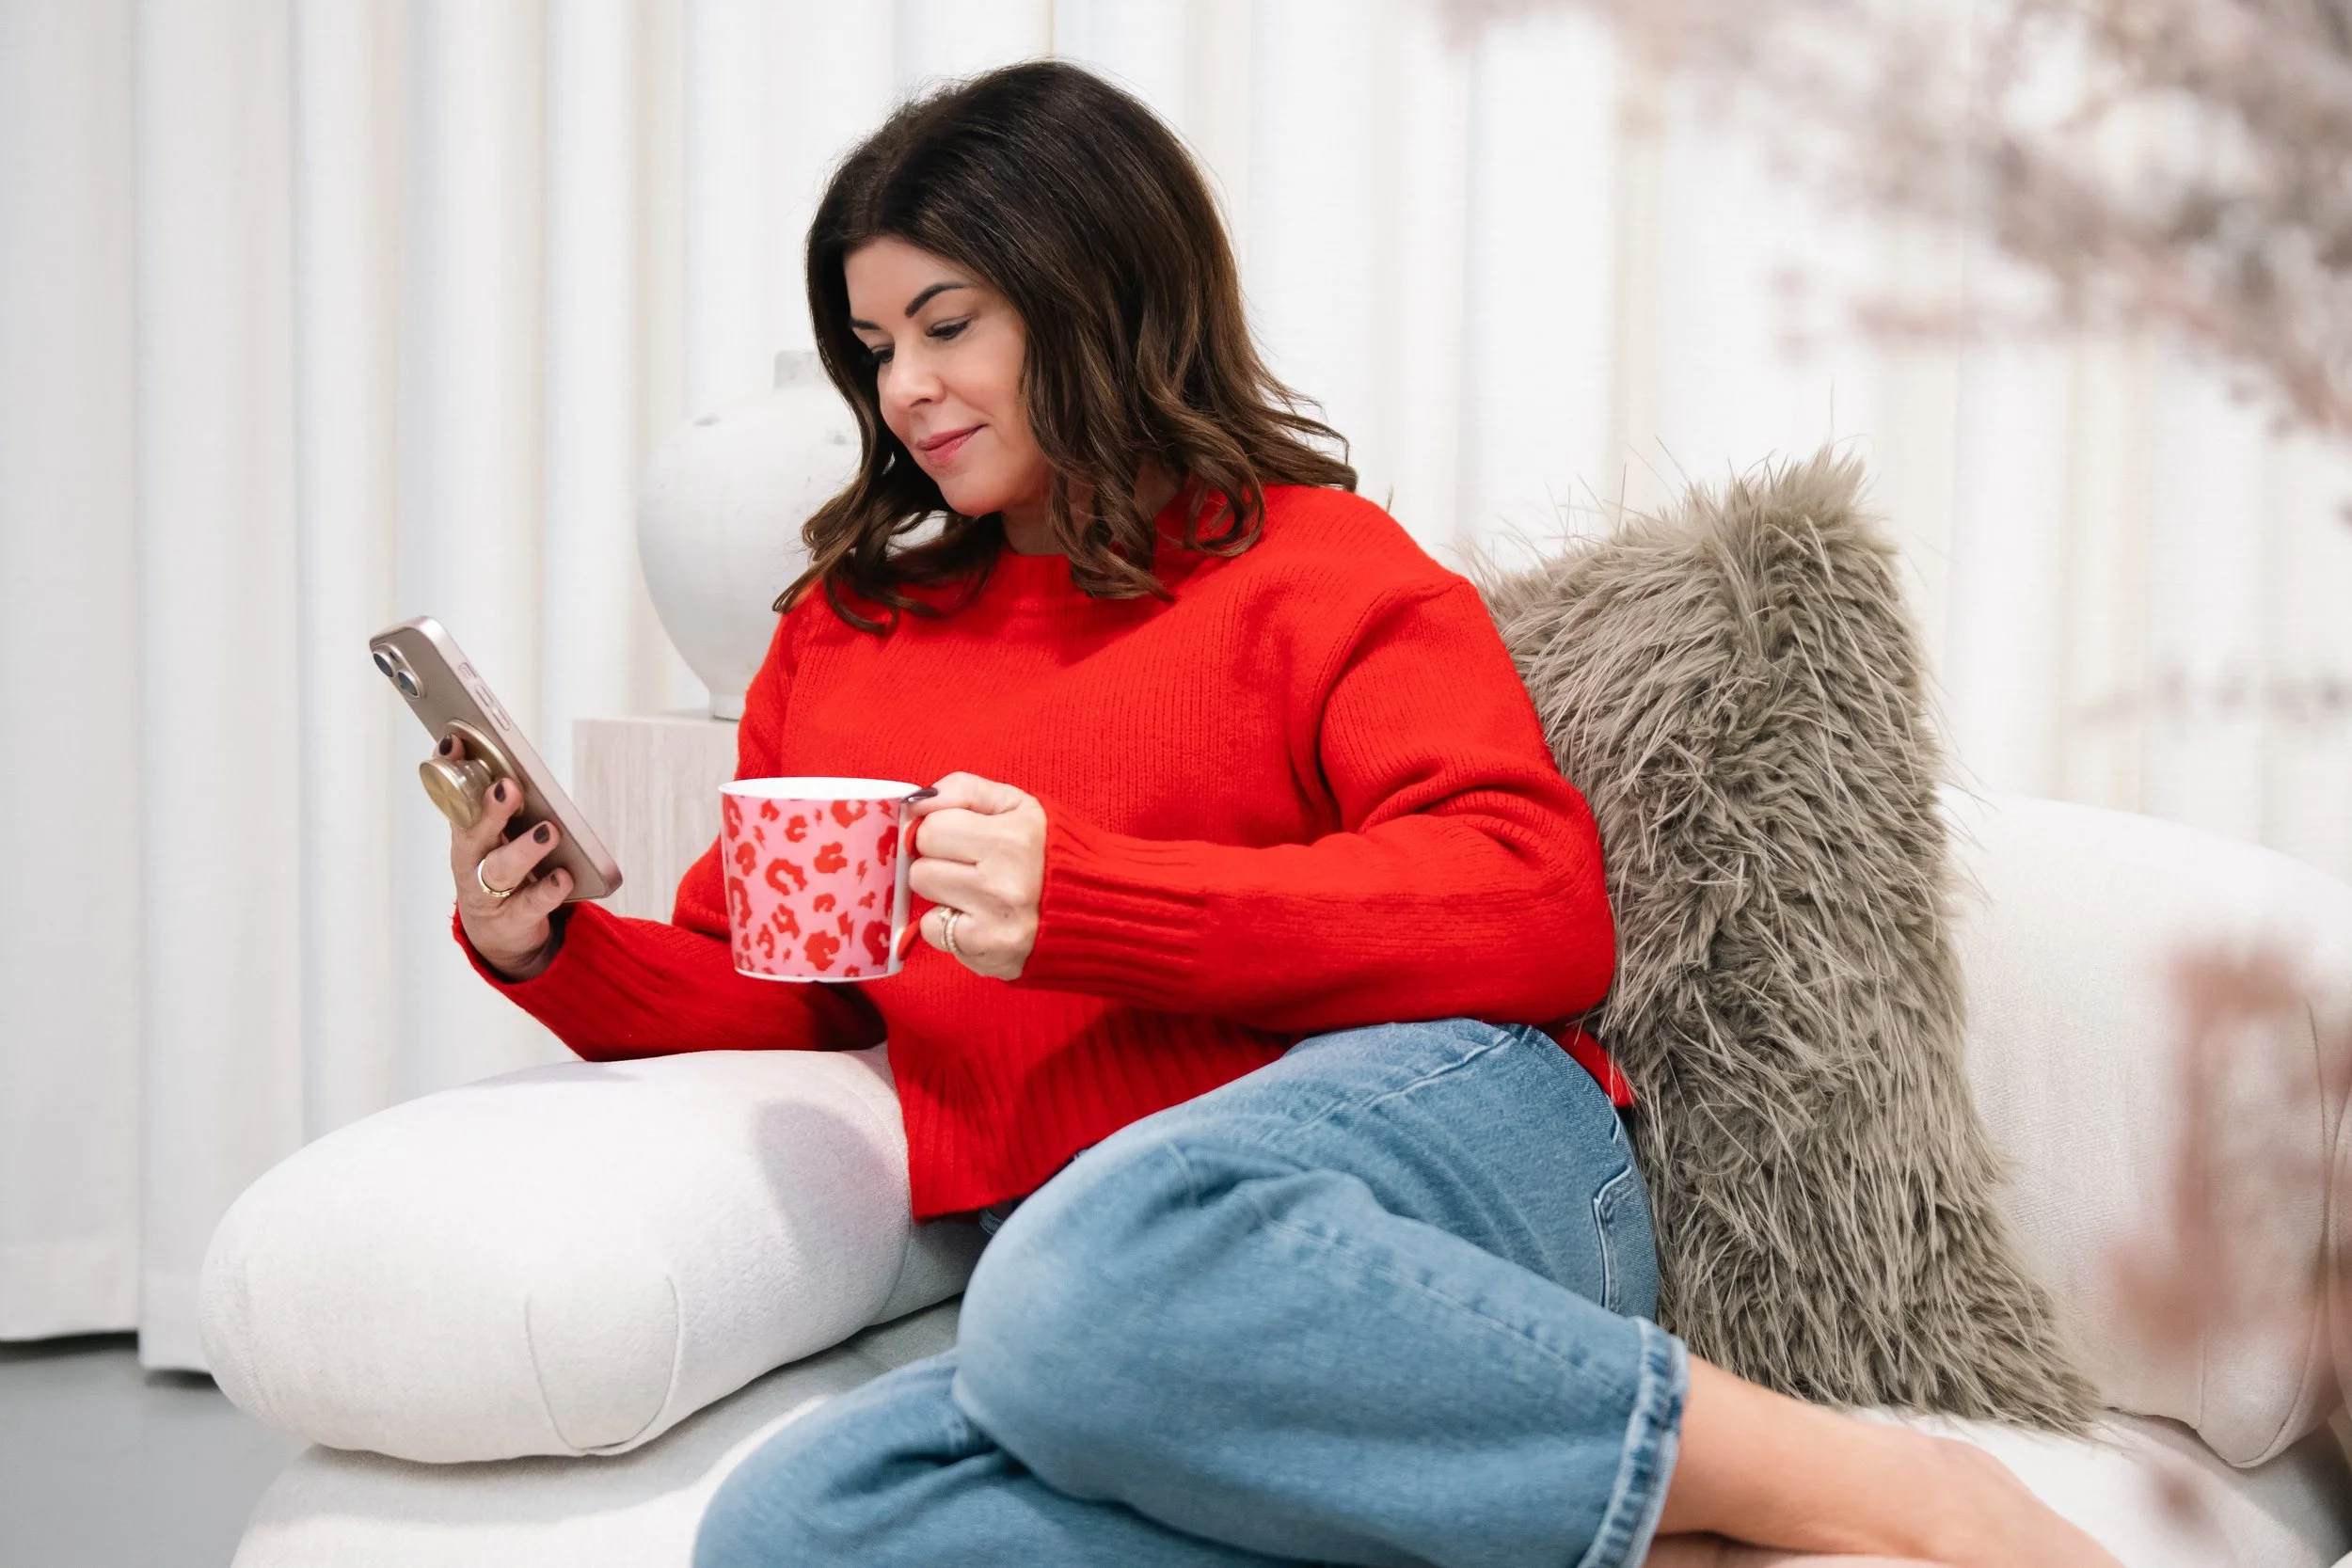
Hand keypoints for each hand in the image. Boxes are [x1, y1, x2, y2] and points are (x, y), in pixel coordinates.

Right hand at [442, 732, 572, 980]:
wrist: (501, 932)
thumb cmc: (501, 866)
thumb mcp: (496, 835)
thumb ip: (499, 800)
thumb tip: (512, 760)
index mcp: (465, 832)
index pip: (451, 796)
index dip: (449, 770)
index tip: (455, 742)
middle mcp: (471, 860)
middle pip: (474, 832)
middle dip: (490, 808)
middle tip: (508, 786)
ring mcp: (489, 892)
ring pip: (502, 868)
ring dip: (524, 848)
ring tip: (549, 830)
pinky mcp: (513, 918)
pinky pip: (531, 903)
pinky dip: (548, 889)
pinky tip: (564, 876)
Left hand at [907, 771, 1045, 980]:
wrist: (1096, 909)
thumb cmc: (1050, 851)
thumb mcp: (1019, 805)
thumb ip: (965, 790)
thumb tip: (916, 801)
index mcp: (1012, 839)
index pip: (930, 829)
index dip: (942, 830)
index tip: (963, 836)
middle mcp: (1003, 885)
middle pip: (921, 869)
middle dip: (940, 863)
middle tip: (972, 866)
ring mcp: (993, 925)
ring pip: (923, 901)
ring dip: (943, 895)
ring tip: (978, 892)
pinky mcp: (985, 954)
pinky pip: (933, 933)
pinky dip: (949, 925)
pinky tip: (980, 918)